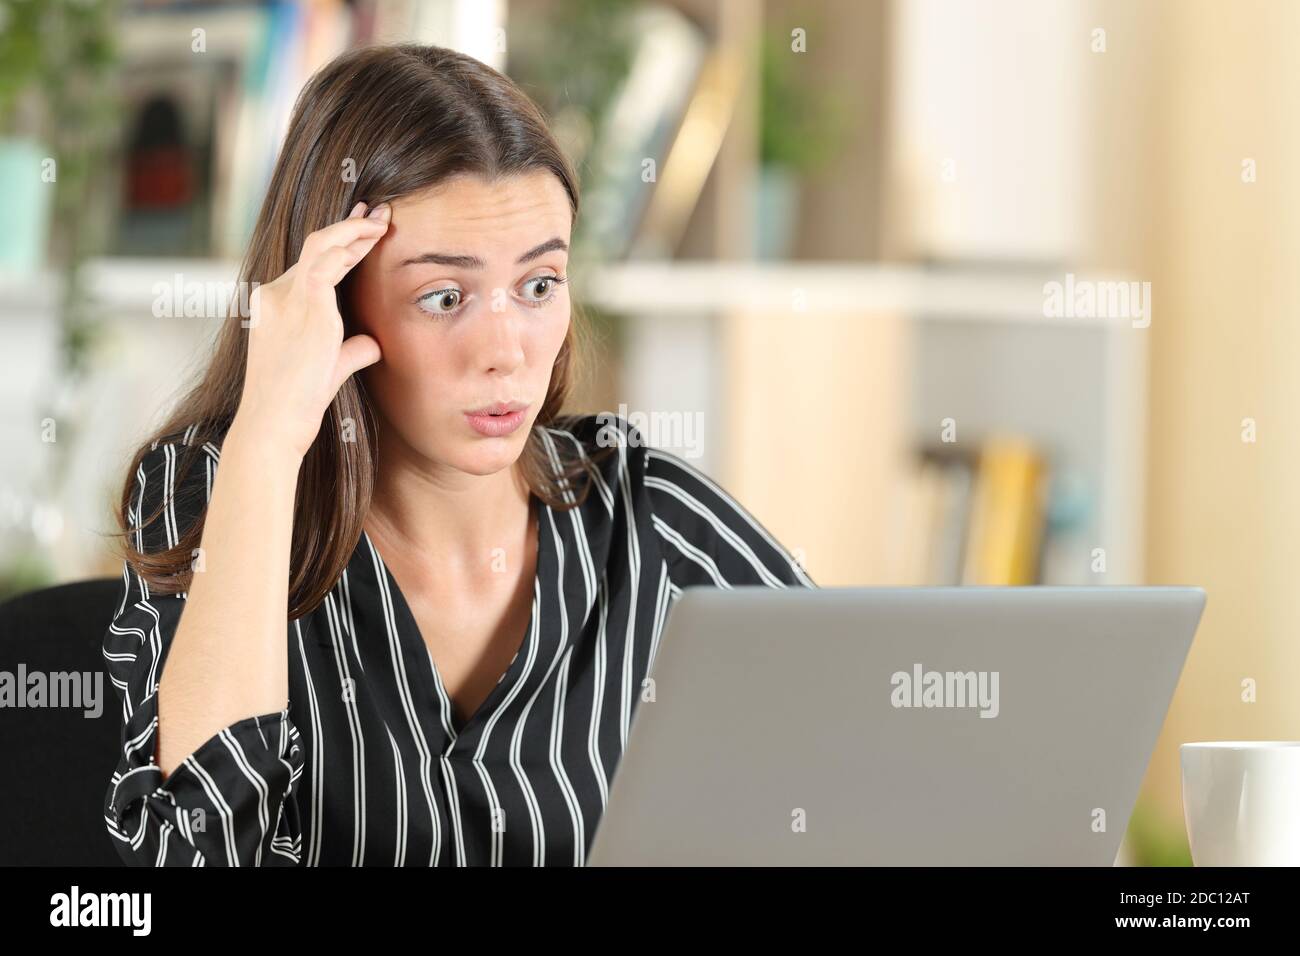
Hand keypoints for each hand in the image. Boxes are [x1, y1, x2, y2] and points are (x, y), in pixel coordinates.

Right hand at [235, 202, 389, 460]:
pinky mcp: (305, 304)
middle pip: (316, 248)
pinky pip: (329, 261)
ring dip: (355, 230)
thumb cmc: (296, 404)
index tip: (361, 231)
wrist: (273, 422)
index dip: (339, 245)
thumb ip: (351, 350)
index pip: (310, 266)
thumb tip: (373, 343)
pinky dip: (353, 244)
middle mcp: (276, 294)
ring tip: (383, 220)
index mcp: (274, 305)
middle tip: (377, 213)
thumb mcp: (328, 369)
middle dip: (349, 228)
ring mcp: (288, 297)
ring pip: (322, 245)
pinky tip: (374, 236)